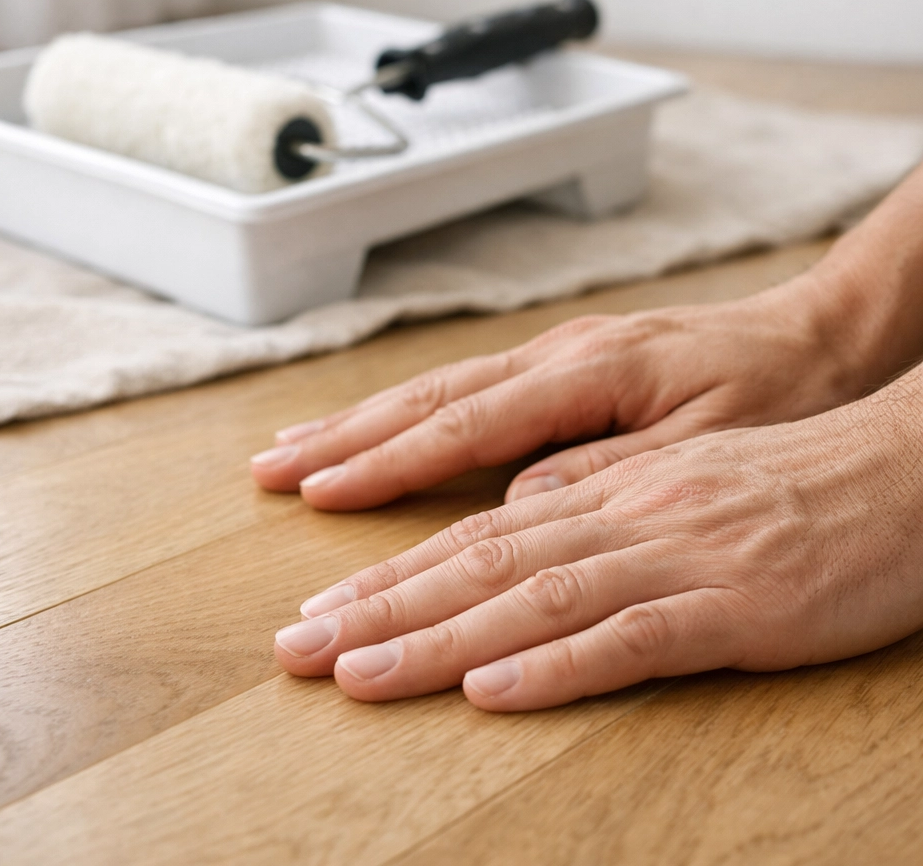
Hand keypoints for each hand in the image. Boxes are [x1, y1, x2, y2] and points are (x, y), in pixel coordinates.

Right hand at [251, 275, 866, 510]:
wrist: (821, 334)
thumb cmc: (778, 389)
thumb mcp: (712, 443)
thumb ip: (613, 472)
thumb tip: (520, 502)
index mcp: (587, 373)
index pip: (465, 425)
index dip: (388, 461)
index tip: (320, 491)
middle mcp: (556, 356)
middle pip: (429, 400)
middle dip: (343, 438)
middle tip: (269, 469)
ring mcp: (555, 355)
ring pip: (438, 390)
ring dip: (361, 422)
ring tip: (293, 450)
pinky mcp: (564, 366)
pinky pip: (469, 391)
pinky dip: (411, 416)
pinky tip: (379, 432)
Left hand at [273, 369, 922, 709]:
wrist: (899, 468)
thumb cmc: (786, 475)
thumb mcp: (676, 472)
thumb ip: (593, 490)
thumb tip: (518, 512)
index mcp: (605, 485)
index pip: (474, 528)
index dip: (389, 568)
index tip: (319, 604)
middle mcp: (622, 512)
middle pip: (479, 560)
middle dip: (378, 605)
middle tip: (296, 647)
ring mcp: (676, 555)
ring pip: (534, 595)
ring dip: (439, 638)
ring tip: (357, 674)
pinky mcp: (737, 605)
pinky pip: (633, 636)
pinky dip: (556, 664)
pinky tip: (492, 690)